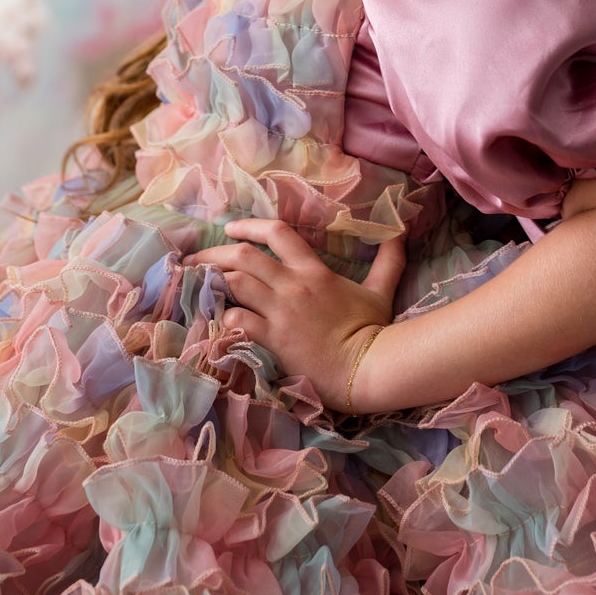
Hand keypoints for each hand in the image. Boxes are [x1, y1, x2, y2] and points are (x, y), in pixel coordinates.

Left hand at [189, 218, 404, 410]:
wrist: (366, 369)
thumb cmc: (372, 330)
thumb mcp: (381, 291)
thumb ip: (388, 260)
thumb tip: (399, 234)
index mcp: (314, 270)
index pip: (277, 232)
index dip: (248, 225)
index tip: (230, 227)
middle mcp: (292, 286)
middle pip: (243, 256)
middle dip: (214, 253)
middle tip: (195, 258)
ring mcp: (280, 313)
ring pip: (235, 284)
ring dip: (214, 283)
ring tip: (200, 285)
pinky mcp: (272, 340)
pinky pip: (237, 322)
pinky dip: (223, 317)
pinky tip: (217, 319)